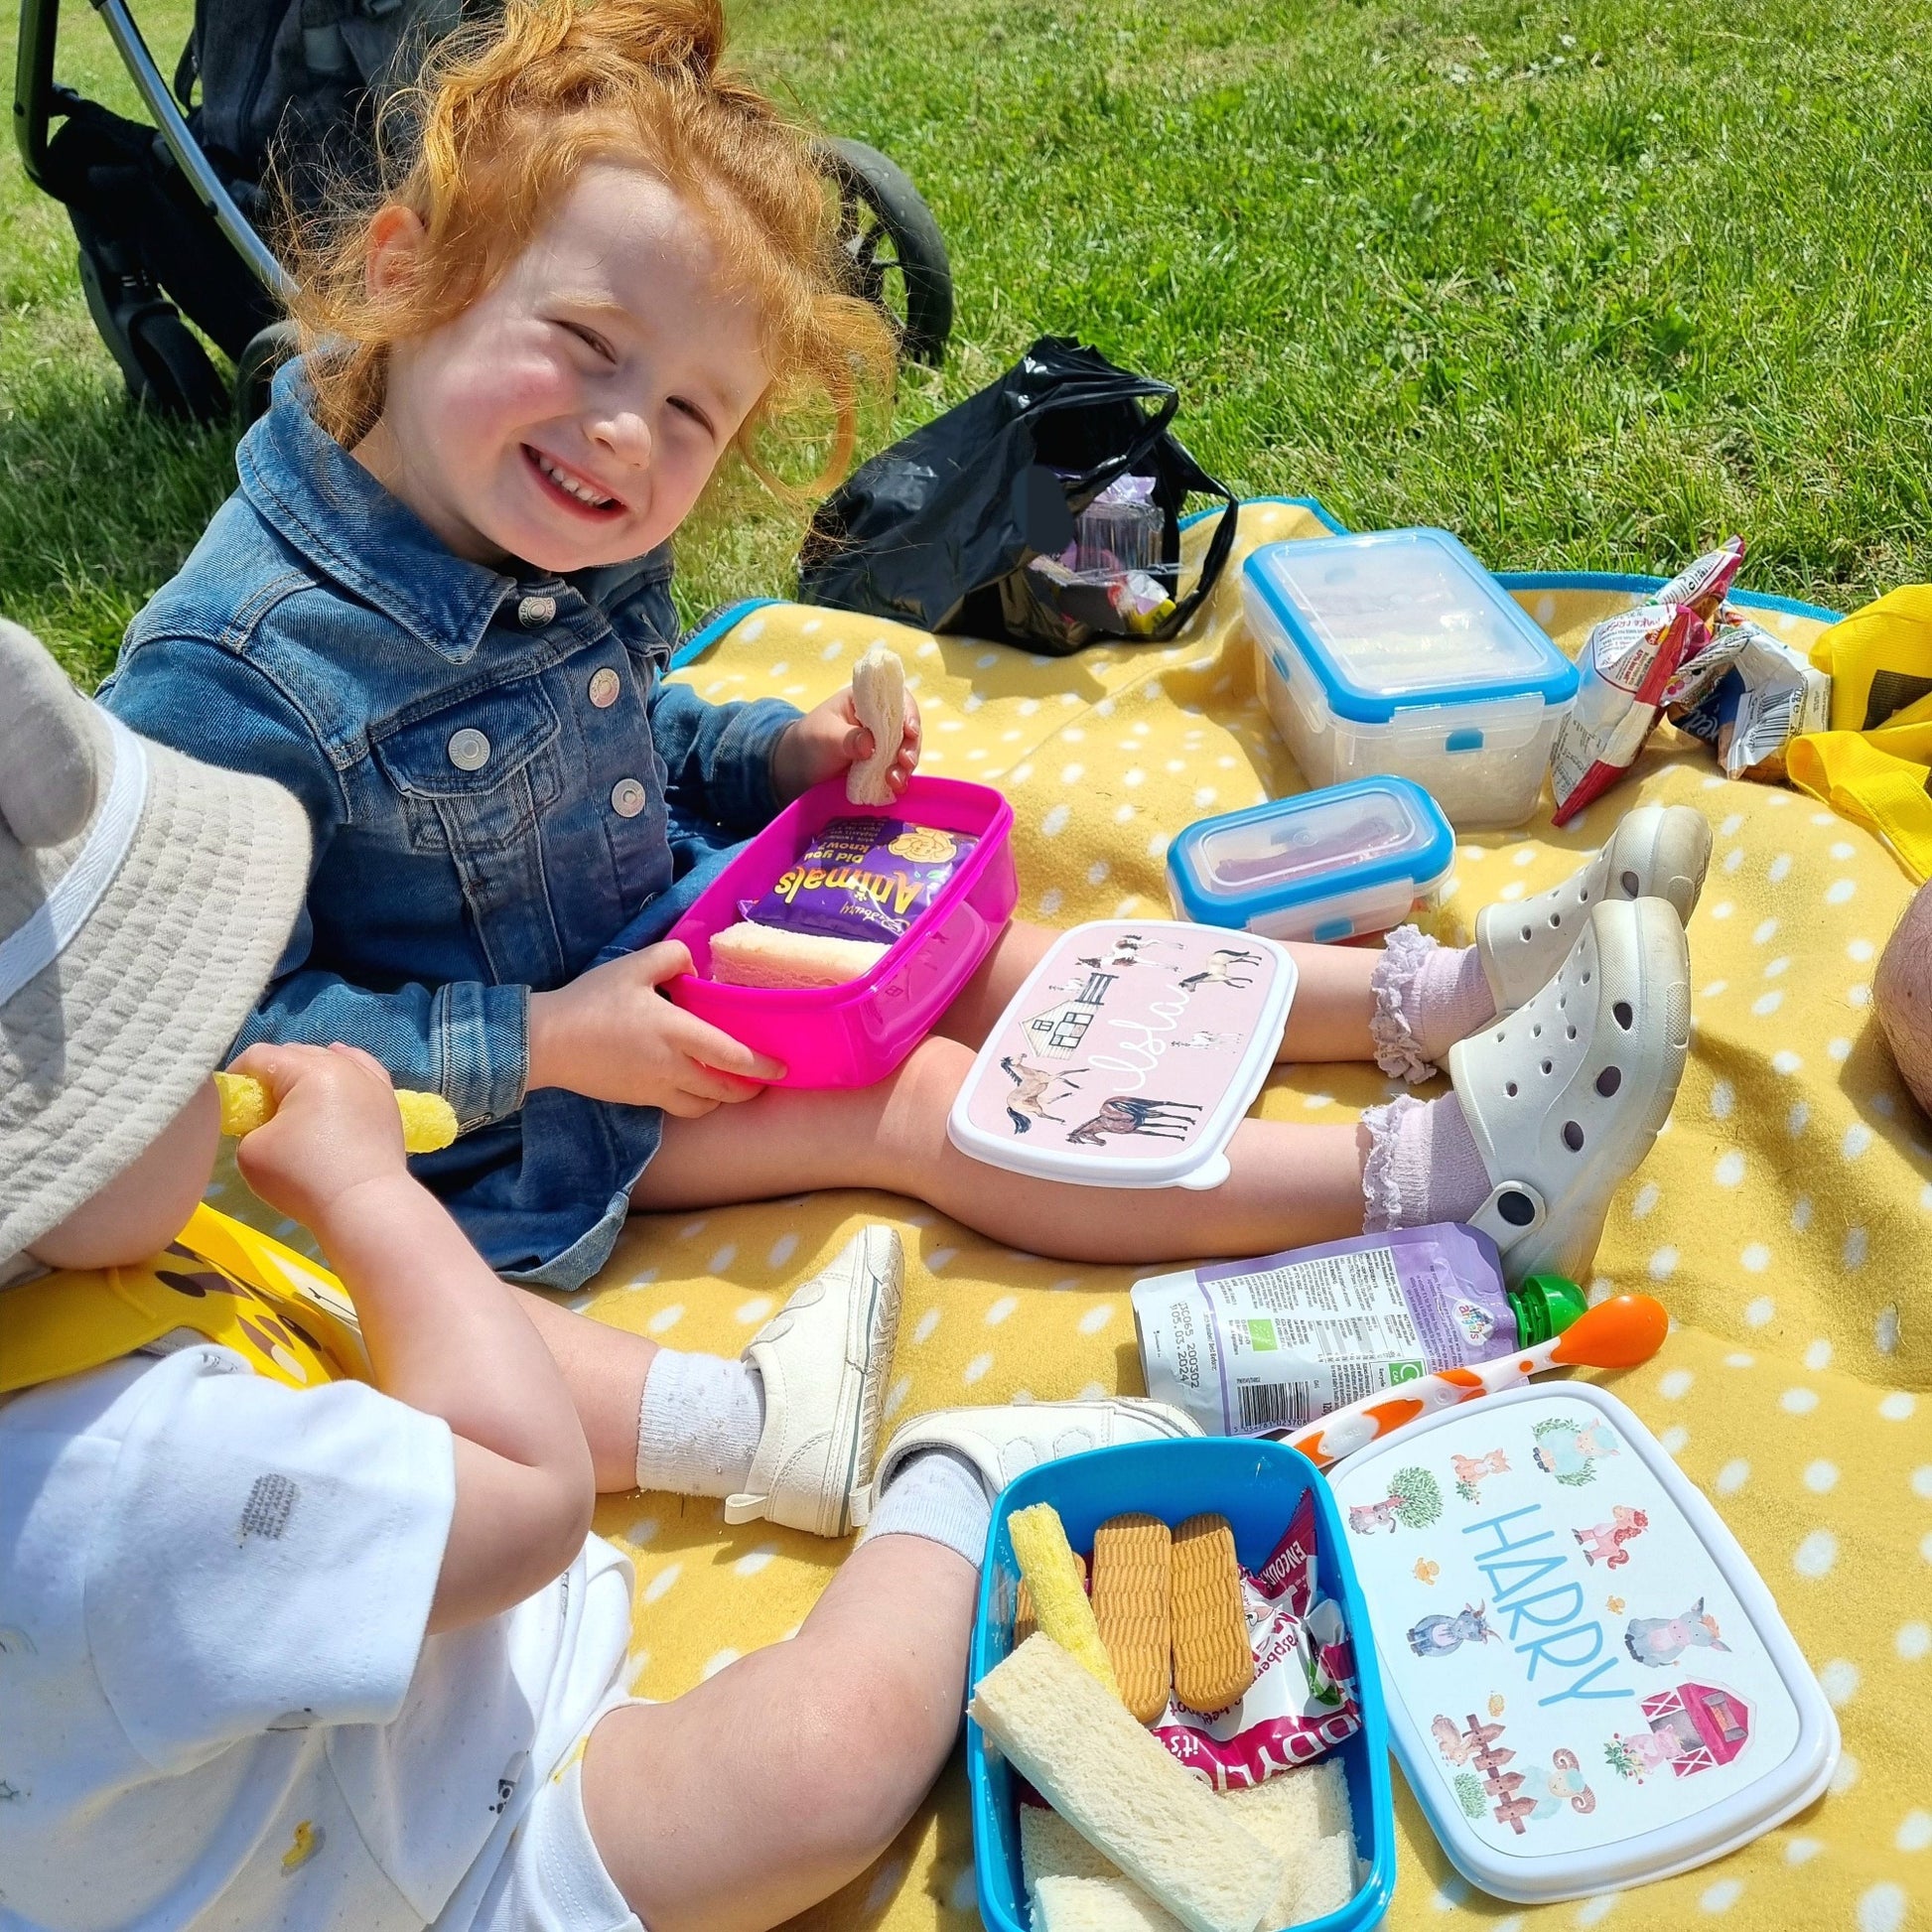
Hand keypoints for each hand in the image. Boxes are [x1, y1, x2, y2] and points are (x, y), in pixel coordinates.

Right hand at [226, 1042, 411, 1234]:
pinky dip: (341, 1073)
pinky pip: (360, 1071)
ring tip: (296, 1106)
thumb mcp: (250, 1150)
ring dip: (306, 1076)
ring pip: (328, 1061)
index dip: (237, 1077)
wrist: (365, 1204)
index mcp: (308, 1069)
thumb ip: (248, 1123)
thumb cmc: (303, 1177)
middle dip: (272, 1077)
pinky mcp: (387, 1099)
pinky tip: (335, 1082)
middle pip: (295, 1055)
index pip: (259, 1055)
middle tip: (263, 1112)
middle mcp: (343, 1065)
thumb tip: (262, 1118)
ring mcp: (371, 1079)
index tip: (233, 1105)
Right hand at [526, 941, 785, 1112]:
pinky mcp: (639, 1100)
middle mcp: (672, 1067)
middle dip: (749, 1089)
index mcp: (676, 1032)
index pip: (732, 1057)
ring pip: (703, 1105)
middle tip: (763, 1079)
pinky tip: (695, 1085)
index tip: (782, 1067)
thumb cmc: (591, 1002)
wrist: (546, 1043)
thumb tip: (695, 963)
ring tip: (733, 1084)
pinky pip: (679, 1108)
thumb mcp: (633, 966)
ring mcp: (655, 1089)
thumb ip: (672, 958)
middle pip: (724, 1090)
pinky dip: (696, 1102)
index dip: (761, 1065)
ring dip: (723, 1098)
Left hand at [771, 686, 921, 803]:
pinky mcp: (882, 763)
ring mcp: (883, 742)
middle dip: (910, 746)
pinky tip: (895, 789)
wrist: (798, 768)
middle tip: (905, 762)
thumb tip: (869, 744)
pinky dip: (899, 779)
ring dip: (905, 767)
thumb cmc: (809, 741)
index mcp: (866, 700)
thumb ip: (847, 738)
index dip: (909, 712)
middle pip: (907, 727)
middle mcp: (879, 719)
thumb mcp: (824, 736)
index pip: (896, 698)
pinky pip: (897, 769)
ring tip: (895, 782)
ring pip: (905, 750)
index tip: (909, 731)